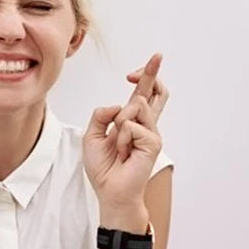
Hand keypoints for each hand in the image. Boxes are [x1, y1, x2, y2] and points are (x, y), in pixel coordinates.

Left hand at [82, 52, 164, 209]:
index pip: (143, 94)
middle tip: (156, 56)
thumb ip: (101, 115)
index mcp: (131, 122)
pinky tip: (124, 154)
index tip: (137, 70)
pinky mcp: (153, 142)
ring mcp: (151, 133)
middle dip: (153, 72)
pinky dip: (121, 139)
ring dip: (120, 122)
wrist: (110, 191)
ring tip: (119, 146)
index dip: (146, 76)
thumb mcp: (92, 136)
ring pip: (136, 106)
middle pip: (156, 92)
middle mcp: (145, 125)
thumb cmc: (104, 168)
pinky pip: (132, 126)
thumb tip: (118, 105)